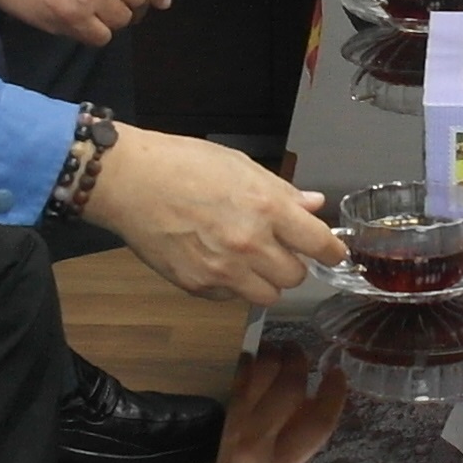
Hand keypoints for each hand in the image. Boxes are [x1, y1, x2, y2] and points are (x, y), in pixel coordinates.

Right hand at [83, 126, 339, 301]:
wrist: (130, 182)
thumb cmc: (184, 164)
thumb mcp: (240, 166)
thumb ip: (281, 192)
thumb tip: (314, 206)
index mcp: (267, 208)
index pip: (320, 244)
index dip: (332, 251)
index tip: (332, 252)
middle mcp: (250, 243)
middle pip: (295, 277)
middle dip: (291, 264)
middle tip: (277, 250)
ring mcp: (223, 270)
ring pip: (267, 295)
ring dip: (264, 281)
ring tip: (247, 260)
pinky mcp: (198, 285)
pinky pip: (231, 298)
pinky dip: (231, 286)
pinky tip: (216, 262)